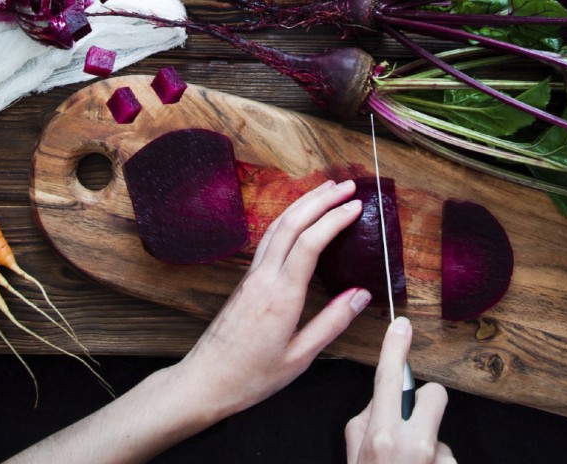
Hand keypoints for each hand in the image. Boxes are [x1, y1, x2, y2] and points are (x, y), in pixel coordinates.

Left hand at [171, 179, 370, 421]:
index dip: (334, 219)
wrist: (205, 380)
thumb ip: (332, 323)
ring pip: (278, 226)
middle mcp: (264, 277)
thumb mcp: (300, 358)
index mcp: (281, 296)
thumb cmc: (252, 376)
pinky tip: (297, 216)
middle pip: (292, 223)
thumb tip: (361, 294)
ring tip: (325, 190)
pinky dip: (288, 219)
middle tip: (346, 186)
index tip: (356, 206)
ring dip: (302, 203)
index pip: (310, 243)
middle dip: (321, 200)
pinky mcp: (246, 279)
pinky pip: (268, 238)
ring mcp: (252, 275)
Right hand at [345, 317, 452, 462]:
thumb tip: (378, 401)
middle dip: (424, 403)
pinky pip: (446, 456)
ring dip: (426, 444)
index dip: (394, 347)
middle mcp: (414, 445)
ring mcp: (438, 460)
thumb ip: (364, 422)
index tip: (401, 325)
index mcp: (383, 437)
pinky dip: (434, 463)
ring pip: (438, 431)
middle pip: (434, 394)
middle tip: (412, 425)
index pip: (389, 378)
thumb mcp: (354, 457)